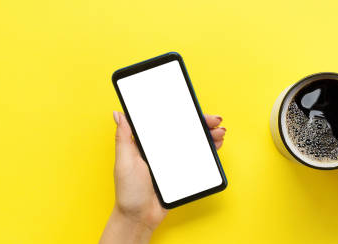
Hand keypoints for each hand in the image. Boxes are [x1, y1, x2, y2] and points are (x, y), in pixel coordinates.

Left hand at [100, 112, 225, 243]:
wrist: (140, 217)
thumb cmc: (128, 191)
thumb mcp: (124, 161)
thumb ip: (123, 137)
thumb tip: (118, 114)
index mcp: (148, 143)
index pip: (167, 122)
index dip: (181, 113)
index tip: (193, 108)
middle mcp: (162, 149)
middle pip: (184, 130)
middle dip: (201, 123)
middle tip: (214, 121)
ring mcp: (173, 160)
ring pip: (194, 142)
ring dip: (208, 135)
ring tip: (219, 133)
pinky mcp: (182, 172)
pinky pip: (197, 158)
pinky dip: (208, 151)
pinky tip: (216, 145)